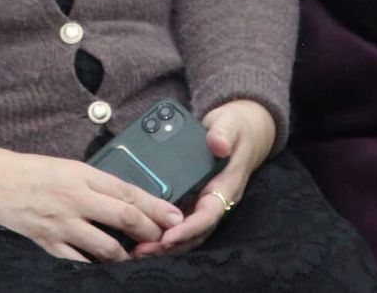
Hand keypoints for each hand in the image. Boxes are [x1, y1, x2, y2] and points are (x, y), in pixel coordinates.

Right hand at [0, 146, 183, 262]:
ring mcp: (61, 225)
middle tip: (165, 239)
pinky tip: (106, 270)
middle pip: (125, 217)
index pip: (129, 191)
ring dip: (127, 256)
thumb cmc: (29, 172)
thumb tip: (125, 199)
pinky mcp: (46, 245)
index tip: (175, 216)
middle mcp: (75, 199)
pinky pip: (79, 264)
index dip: (156, 206)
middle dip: (150, 232)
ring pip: (107, 247)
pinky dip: (95, 268)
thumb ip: (94, 183)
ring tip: (137, 257)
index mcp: (82, 175)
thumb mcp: (66, 167)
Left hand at [133, 99, 275, 258]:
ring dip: (164, 245)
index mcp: (226, 187)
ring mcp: (203, 203)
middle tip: (143, 251)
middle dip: (170, 245)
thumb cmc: (235, 129)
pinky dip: (162, 233)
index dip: (188, 229)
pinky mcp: (192, 201)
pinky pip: (178, 223)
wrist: (238, 131)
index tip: (168, 237)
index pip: (208, 215)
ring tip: (137, 251)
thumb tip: (218, 143)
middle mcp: (215, 201)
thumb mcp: (230, 125)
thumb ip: (223, 134)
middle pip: (194, 233)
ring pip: (186, 233)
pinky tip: (141, 236)